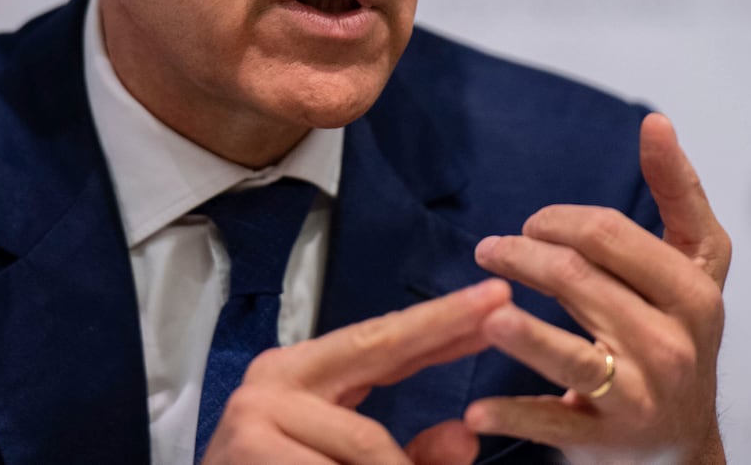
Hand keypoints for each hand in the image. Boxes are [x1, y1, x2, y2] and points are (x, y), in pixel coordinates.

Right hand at [201, 278, 511, 464]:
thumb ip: (407, 456)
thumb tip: (463, 437)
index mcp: (300, 374)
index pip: (382, 340)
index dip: (441, 324)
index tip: (495, 301)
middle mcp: (276, 378)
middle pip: (377, 347)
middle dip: (443, 330)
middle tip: (500, 309)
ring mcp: (258, 411)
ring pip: (368, 445)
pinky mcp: (251, 446)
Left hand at [468, 114, 731, 463]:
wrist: (684, 444)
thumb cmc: (680, 336)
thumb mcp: (695, 263)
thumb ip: (678, 192)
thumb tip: (656, 122)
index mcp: (693, 289)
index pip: (611, 234)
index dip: (559, 221)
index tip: (533, 223)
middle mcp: (674, 342)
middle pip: (578, 280)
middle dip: (521, 257)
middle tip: (490, 250)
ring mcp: (642, 393)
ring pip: (567, 352)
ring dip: (516, 330)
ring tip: (484, 313)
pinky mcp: (609, 437)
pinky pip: (550, 422)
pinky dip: (510, 415)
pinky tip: (477, 409)